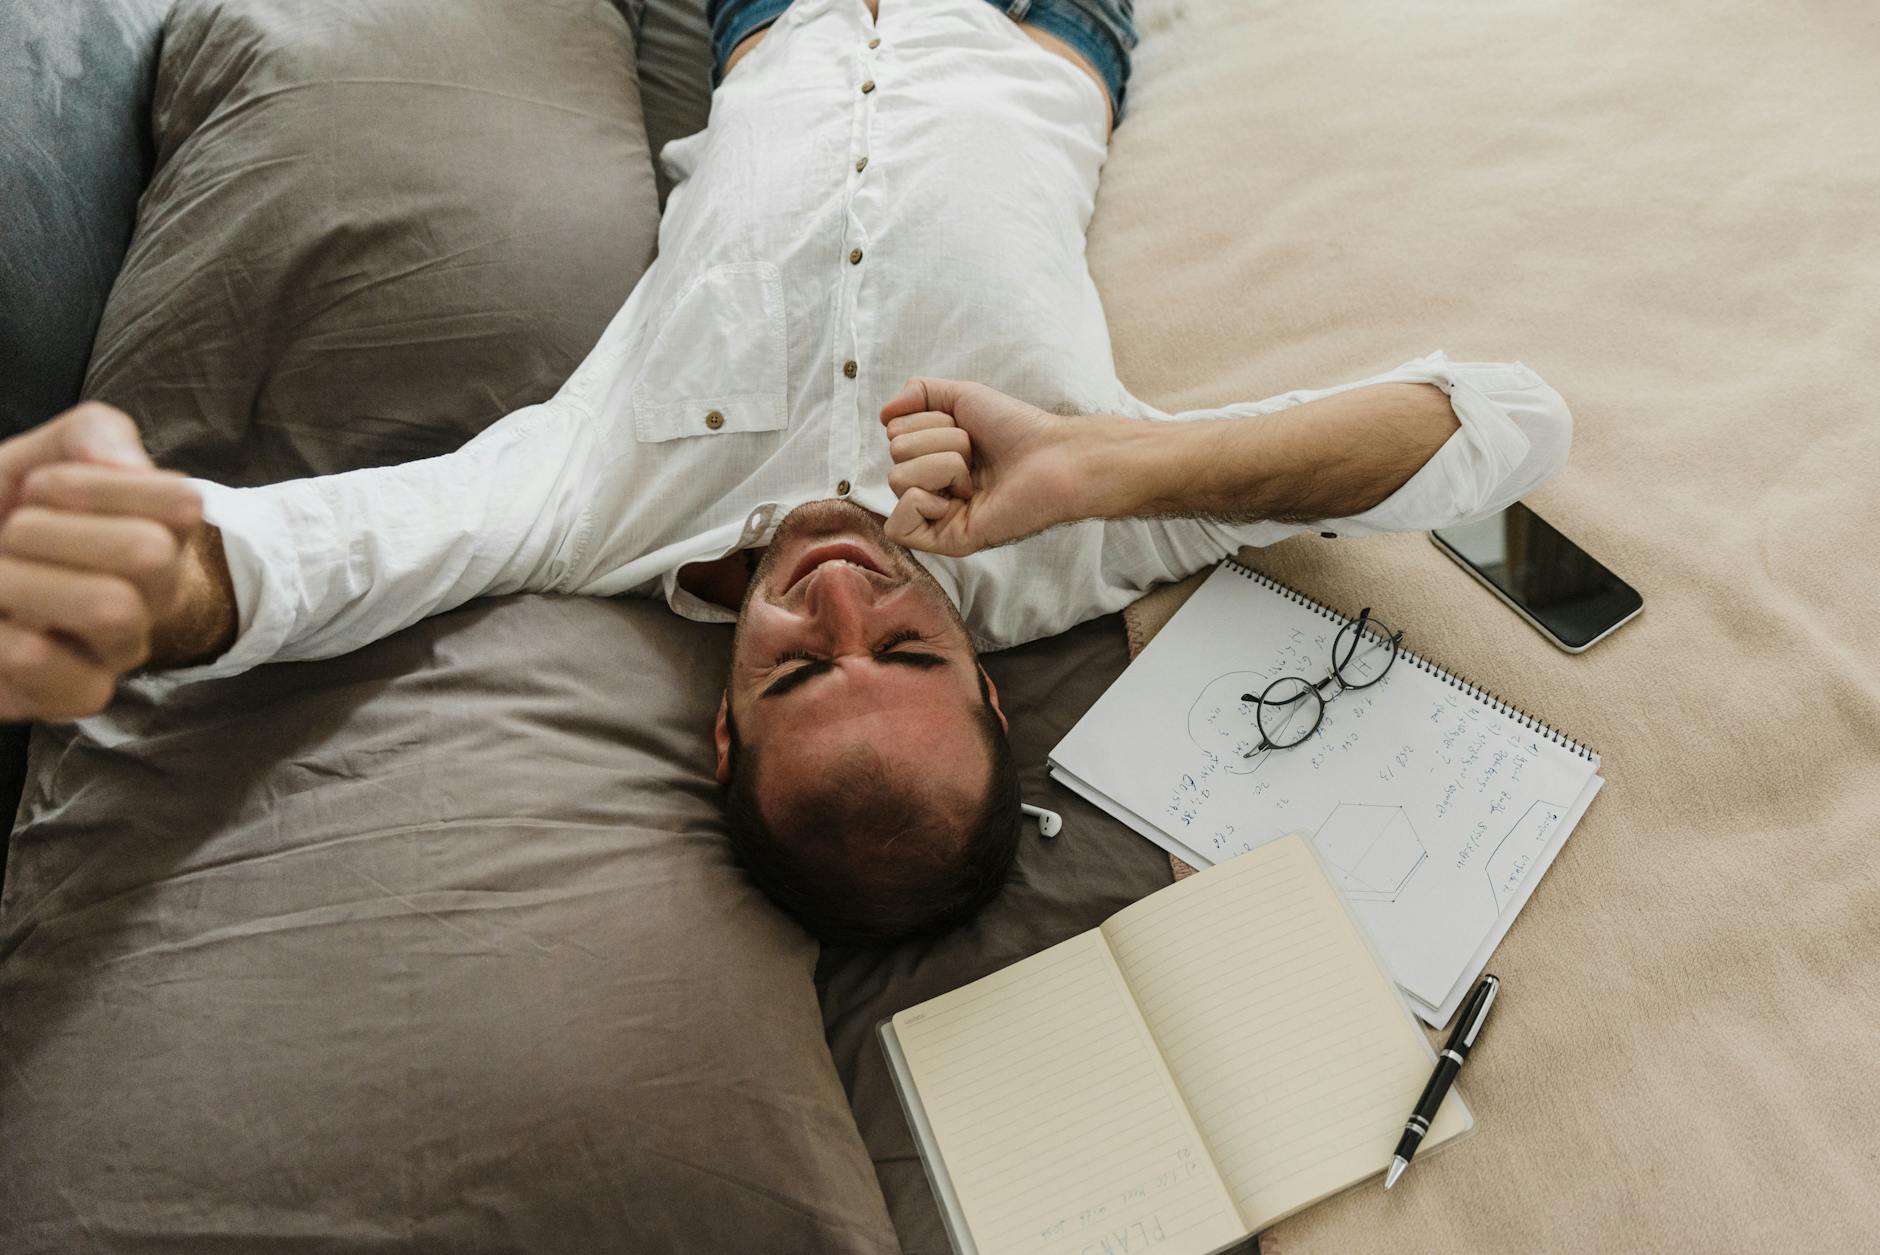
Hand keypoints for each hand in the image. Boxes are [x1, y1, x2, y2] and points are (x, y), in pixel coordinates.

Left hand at [0, 404, 203, 721]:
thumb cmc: (16, 514)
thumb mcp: (46, 456)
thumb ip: (93, 435)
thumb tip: (118, 463)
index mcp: (162, 532)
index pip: (182, 502)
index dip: (98, 486)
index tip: (41, 489)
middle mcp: (158, 594)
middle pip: (149, 553)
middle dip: (50, 530)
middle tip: (9, 536)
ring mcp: (123, 649)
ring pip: (112, 608)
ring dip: (23, 580)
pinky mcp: (79, 697)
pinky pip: (56, 670)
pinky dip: (4, 641)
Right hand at [878, 378, 1084, 556]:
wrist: (1053, 456)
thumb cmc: (1016, 429)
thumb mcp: (961, 396)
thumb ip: (919, 392)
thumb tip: (883, 415)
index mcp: (932, 457)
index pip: (895, 433)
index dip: (930, 422)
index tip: (968, 431)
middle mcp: (931, 487)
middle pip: (895, 455)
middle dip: (939, 442)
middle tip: (976, 455)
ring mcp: (936, 516)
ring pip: (897, 480)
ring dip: (943, 465)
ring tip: (976, 477)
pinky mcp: (945, 541)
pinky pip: (898, 525)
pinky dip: (922, 501)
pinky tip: (957, 499)